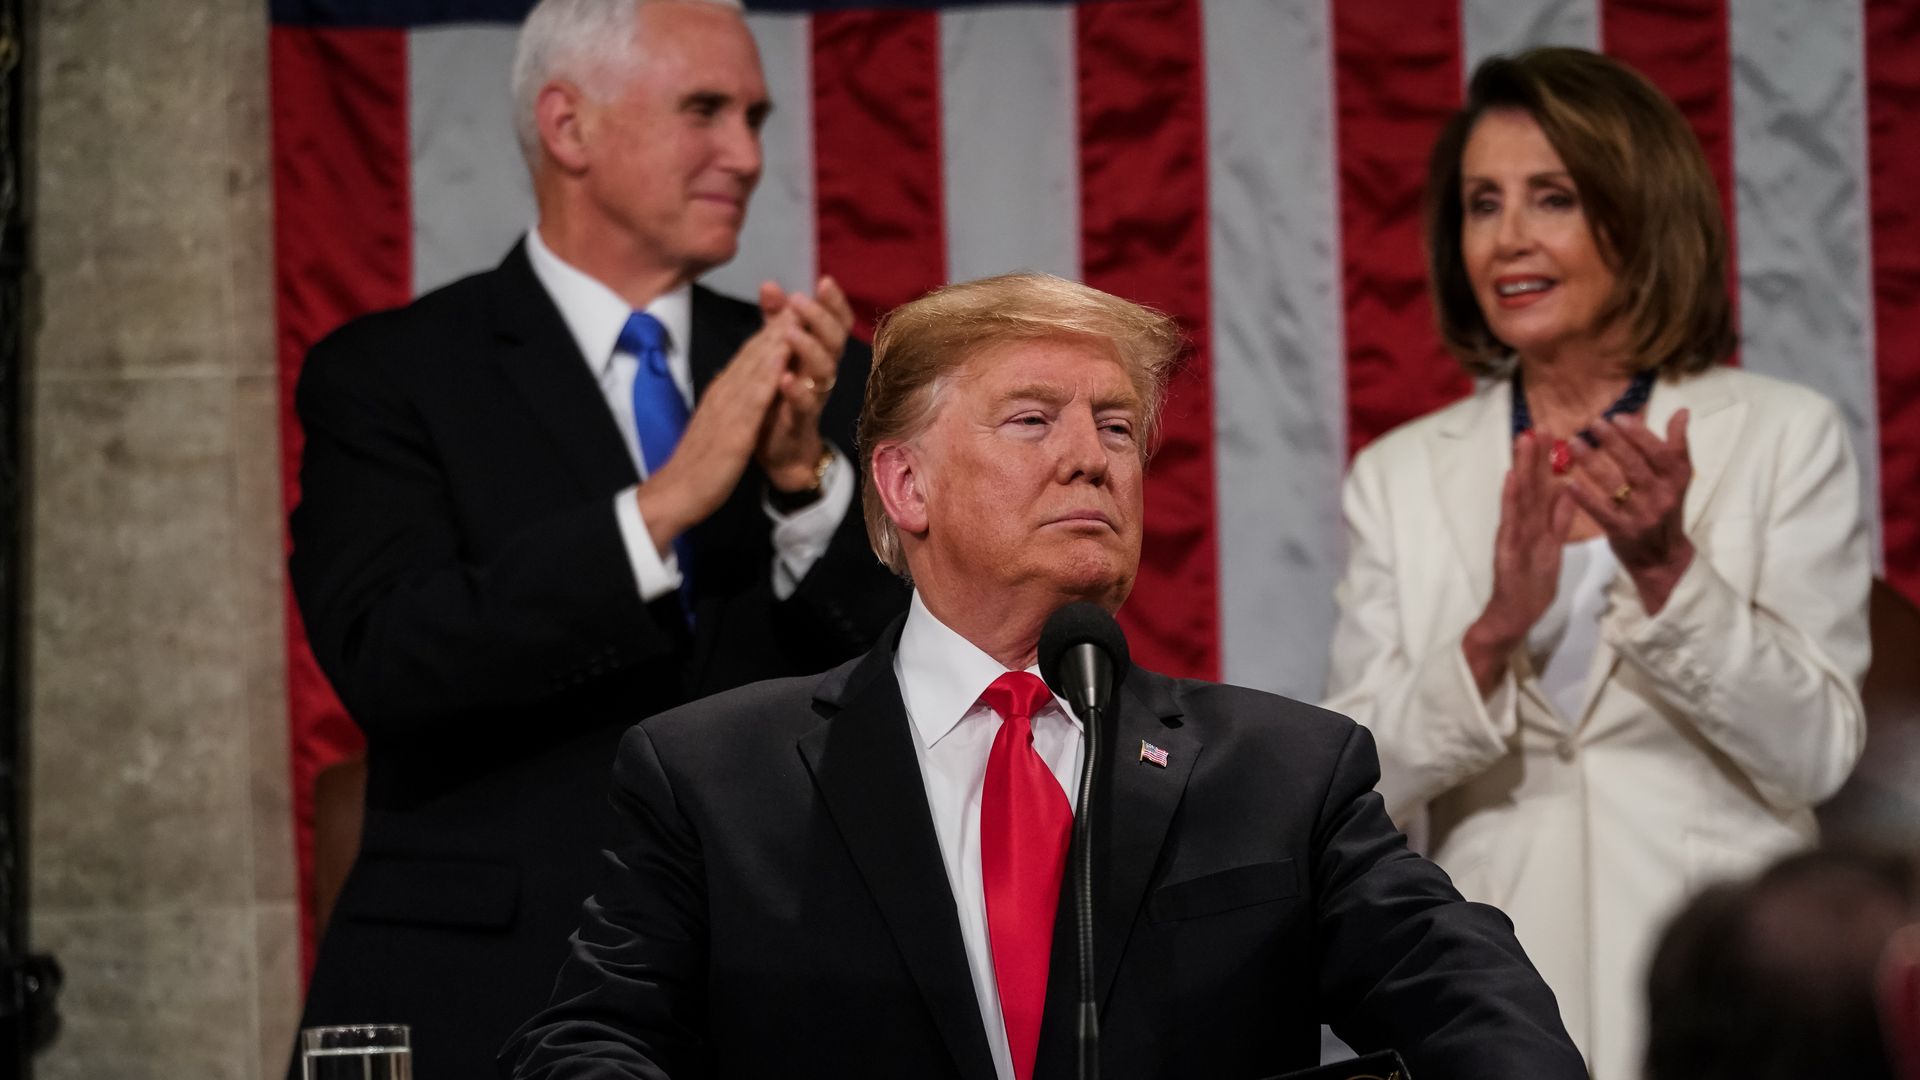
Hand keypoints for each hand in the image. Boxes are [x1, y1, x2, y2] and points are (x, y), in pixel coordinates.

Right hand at [633, 317, 791, 553]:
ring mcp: (726, 410)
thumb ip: (727, 403)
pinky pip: (752, 400)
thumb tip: (735, 384)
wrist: (677, 492)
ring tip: (795, 315)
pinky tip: (782, 360)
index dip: (768, 331)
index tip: (790, 310)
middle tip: (799, 298)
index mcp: (721, 393)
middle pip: (752, 353)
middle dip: (776, 326)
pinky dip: (767, 377)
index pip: (747, 355)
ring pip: (753, 368)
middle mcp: (723, 393)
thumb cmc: (697, 463)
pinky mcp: (732, 431)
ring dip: (774, 341)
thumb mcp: (717, 424)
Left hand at [756, 276, 854, 489]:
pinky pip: (805, 404)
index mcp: (818, 353)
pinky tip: (784, 377)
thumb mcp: (778, 353)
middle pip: (834, 341)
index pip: (836, 323)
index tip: (823, 281)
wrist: (780, 449)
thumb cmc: (781, 397)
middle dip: (819, 318)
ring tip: (791, 333)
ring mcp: (815, 396)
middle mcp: (822, 372)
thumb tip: (771, 285)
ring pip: (825, 370)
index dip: (834, 303)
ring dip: (809, 349)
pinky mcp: (800, 420)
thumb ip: (776, 321)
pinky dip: (796, 390)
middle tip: (799, 300)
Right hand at [1464, 431, 1576, 695]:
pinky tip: (1510, 479)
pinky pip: (1511, 524)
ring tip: (1524, 441)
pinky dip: (1510, 501)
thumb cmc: (1530, 588)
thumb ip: (1558, 521)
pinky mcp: (1506, 553)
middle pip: (1528, 486)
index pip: (1540, 488)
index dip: (1545, 461)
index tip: (1550, 433)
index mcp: (1535, 526)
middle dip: (1532, 456)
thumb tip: (1569, 489)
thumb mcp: (1552, 550)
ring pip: (1519, 498)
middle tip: (1536, 425)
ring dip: (1521, 468)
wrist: (1510, 619)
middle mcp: (1521, 527)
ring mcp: (1512, 538)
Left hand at [1563, 410, 1693, 613]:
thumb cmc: (1666, 508)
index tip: (1618, 417)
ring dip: (1592, 462)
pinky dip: (1585, 497)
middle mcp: (1662, 496)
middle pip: (1635, 465)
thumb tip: (1682, 411)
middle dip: (1613, 442)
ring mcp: (1642, 515)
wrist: (1663, 557)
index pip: (1659, 452)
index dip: (1639, 434)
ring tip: (1574, 443)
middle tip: (1593, 423)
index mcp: (1676, 479)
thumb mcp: (1677, 479)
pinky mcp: (1622, 532)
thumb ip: (1676, 445)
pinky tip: (1568, 483)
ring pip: (1615, 485)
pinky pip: (1601, 512)